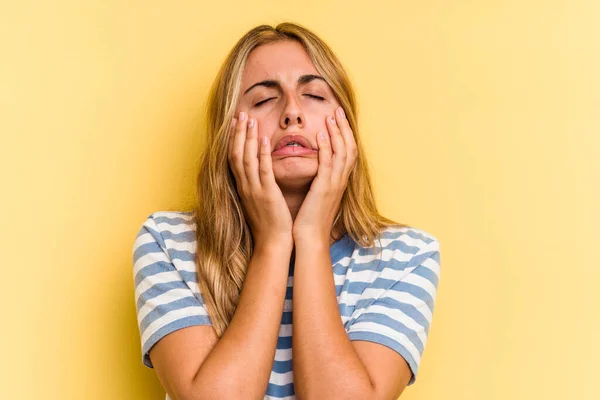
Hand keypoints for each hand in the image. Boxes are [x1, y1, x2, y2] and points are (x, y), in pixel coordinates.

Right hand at [228, 111, 293, 247]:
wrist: (273, 243)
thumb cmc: (269, 224)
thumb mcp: (258, 201)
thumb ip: (256, 185)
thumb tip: (258, 171)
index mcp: (243, 188)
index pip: (233, 158)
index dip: (233, 139)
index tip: (236, 123)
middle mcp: (245, 187)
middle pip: (236, 154)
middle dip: (238, 133)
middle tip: (241, 114)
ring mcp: (254, 190)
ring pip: (246, 159)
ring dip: (247, 138)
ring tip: (250, 120)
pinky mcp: (267, 195)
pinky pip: (263, 171)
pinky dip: (262, 154)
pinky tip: (264, 140)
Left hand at [292, 106, 357, 242]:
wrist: (309, 238)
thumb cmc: (310, 219)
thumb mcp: (318, 196)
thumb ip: (320, 180)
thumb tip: (317, 169)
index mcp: (339, 182)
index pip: (348, 152)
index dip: (345, 134)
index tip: (338, 118)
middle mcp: (340, 181)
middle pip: (349, 148)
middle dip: (344, 128)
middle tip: (338, 109)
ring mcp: (334, 184)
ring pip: (341, 152)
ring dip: (337, 132)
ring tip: (331, 115)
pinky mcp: (324, 188)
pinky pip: (328, 163)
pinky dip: (326, 146)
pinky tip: (321, 133)